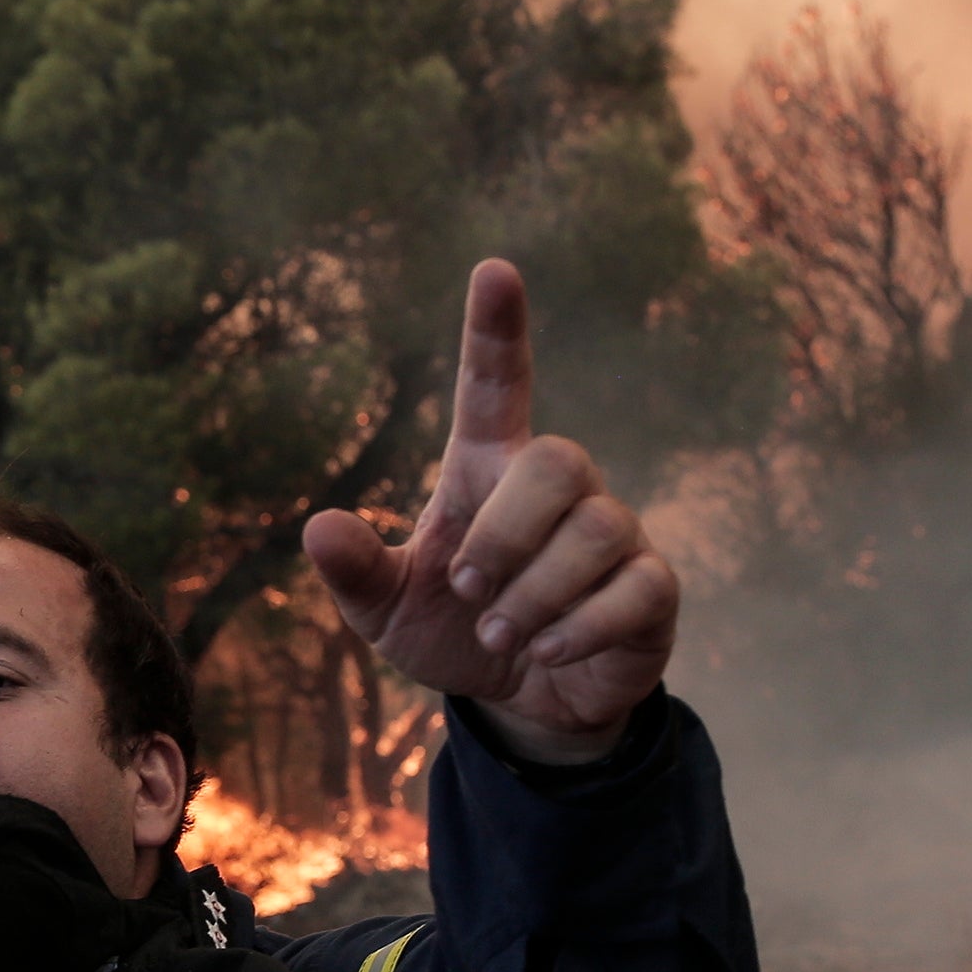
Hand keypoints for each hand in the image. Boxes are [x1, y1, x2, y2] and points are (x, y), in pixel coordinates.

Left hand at [303, 261, 677, 764]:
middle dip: (507, 534)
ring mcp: (615, 534)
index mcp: (487, 471)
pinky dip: (582, 629)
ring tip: (501, 634)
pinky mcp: (652, 588)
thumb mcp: (386, 610)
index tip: (493, 271)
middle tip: (469, 590)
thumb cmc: (454, 632)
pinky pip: (639, 587)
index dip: (497, 331)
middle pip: (558, 460)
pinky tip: (548, 651)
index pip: (497, 384)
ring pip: (599, 528)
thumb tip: (318, 527)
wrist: (522, 700)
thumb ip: (358, 571)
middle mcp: (558, 489)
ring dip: (534, 596)